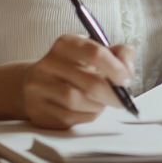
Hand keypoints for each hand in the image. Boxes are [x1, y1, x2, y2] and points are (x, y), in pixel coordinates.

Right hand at [19, 34, 135, 127]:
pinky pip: (70, 118)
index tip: (126, 79)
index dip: (116, 68)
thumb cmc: (72, 68)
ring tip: (101, 102)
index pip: (95, 53)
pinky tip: (86, 110)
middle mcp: (49, 64)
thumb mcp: (94, 52)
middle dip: (112, 94)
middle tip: (122, 100)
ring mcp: (40, 89)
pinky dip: (86, 116)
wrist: (33, 84)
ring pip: (79, 102)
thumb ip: (118, 54)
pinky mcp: (39, 111)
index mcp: (66, 45)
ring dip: (98, 106)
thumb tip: (128, 69)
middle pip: (90, 83)